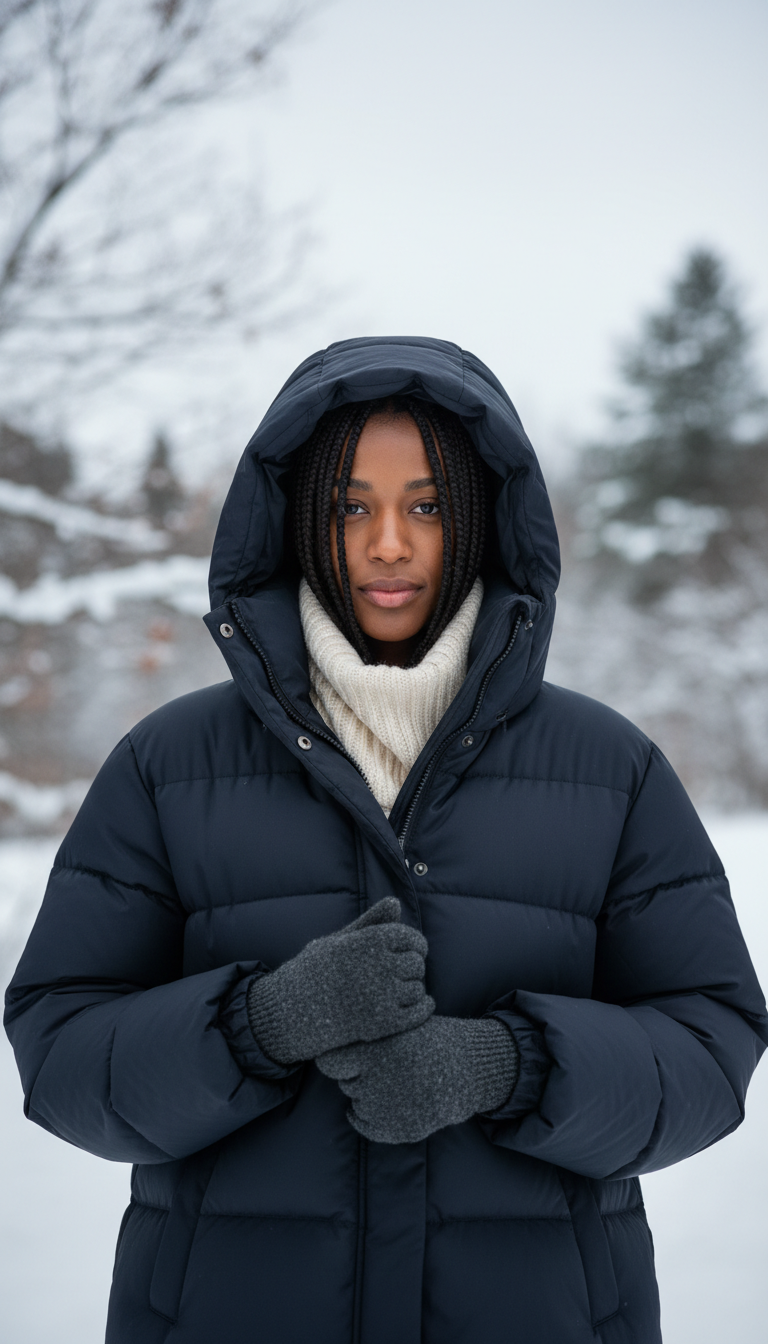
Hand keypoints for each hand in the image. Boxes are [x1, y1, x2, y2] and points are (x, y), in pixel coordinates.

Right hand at [246, 898, 433, 1063]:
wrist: (293, 1010)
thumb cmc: (315, 970)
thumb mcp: (339, 939)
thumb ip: (371, 922)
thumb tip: (396, 902)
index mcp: (369, 940)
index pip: (411, 938)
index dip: (417, 944)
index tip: (416, 950)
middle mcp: (378, 965)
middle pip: (416, 963)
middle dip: (413, 967)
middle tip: (405, 972)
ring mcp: (382, 995)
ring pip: (417, 989)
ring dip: (414, 989)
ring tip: (403, 990)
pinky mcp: (383, 1022)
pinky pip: (417, 1013)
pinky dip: (423, 1008)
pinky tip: (419, 1006)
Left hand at [316, 1015, 518, 1143]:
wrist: (470, 1069)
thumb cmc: (433, 1040)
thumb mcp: (402, 1026)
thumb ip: (371, 1035)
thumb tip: (332, 1040)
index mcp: (375, 1052)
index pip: (330, 1062)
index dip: (336, 1059)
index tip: (342, 1057)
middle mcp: (376, 1082)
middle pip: (345, 1082)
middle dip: (356, 1075)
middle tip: (379, 1067)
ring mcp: (387, 1109)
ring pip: (356, 1103)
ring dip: (365, 1094)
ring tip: (391, 1083)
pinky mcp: (398, 1129)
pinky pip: (365, 1125)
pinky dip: (365, 1118)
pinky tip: (378, 1105)